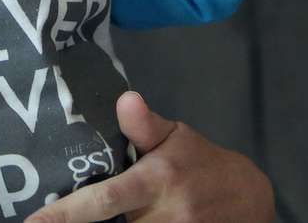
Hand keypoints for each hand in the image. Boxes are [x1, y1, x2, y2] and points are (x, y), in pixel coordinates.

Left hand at [23, 91, 273, 222]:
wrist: (251, 199)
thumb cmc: (201, 163)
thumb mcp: (176, 137)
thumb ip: (145, 124)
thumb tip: (125, 98)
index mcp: (155, 181)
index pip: (104, 199)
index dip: (65, 214)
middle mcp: (164, 215)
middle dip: (85, 219)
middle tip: (55, 213)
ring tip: (117, 208)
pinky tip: (129, 217)